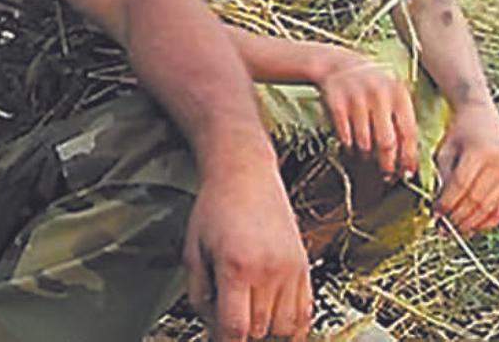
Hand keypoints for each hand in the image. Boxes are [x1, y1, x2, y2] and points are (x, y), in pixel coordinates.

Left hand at [185, 159, 311, 341]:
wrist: (245, 174)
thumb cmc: (216, 207)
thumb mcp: (192, 250)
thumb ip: (198, 294)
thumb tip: (211, 326)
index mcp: (236, 267)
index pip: (235, 329)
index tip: (219, 340)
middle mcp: (268, 271)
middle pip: (258, 330)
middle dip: (240, 330)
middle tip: (227, 314)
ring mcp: (291, 270)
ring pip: (283, 327)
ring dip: (265, 329)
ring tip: (249, 311)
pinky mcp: (304, 267)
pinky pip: (305, 313)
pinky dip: (291, 325)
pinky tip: (276, 321)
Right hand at [312, 46, 418, 179]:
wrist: (338, 64)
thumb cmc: (372, 85)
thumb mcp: (392, 94)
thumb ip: (402, 119)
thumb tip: (409, 157)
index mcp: (398, 94)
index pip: (408, 133)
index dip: (409, 156)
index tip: (408, 172)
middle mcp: (379, 95)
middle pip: (387, 142)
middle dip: (388, 163)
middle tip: (387, 172)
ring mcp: (356, 98)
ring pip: (365, 141)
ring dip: (367, 154)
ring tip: (368, 156)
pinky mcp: (336, 103)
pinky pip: (345, 135)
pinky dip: (348, 144)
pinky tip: (351, 145)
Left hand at [434, 104, 498, 233]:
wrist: (483, 120)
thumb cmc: (458, 136)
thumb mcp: (445, 150)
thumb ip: (443, 176)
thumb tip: (440, 209)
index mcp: (479, 152)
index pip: (461, 184)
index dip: (446, 202)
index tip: (434, 214)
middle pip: (476, 199)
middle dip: (457, 216)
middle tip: (441, 228)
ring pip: (489, 208)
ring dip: (470, 223)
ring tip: (453, 230)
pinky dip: (487, 222)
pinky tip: (471, 227)